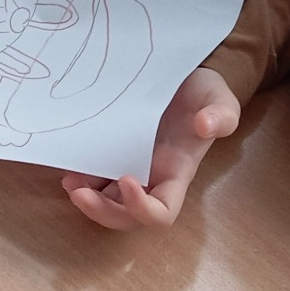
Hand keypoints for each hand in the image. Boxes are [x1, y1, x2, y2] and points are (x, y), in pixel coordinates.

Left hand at [61, 67, 237, 228]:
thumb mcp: (220, 98)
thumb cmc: (204, 93)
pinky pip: (93, 174)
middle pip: (127, 216)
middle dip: (102, 212)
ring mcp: (129, 164)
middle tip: (80, 193)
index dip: (142, 209)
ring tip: (69, 181)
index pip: (162, 212)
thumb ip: (222, 114)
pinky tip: (67, 160)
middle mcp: (151, 176)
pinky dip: (79, 175)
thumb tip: (206, 125)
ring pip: (105, 199)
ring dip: (85, 198)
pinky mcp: (112, 149)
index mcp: (177, 171)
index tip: (127, 180)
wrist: (184, 74)